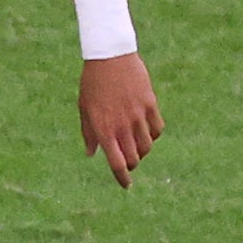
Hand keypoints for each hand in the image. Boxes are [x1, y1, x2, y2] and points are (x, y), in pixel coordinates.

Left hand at [79, 53, 163, 187]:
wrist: (109, 57)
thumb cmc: (92, 83)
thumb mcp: (84, 108)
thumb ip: (89, 133)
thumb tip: (91, 154)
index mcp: (104, 129)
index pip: (116, 163)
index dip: (122, 177)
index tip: (126, 185)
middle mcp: (122, 125)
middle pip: (134, 158)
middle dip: (131, 164)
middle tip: (128, 163)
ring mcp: (138, 115)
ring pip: (147, 145)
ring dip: (142, 151)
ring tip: (136, 148)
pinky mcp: (150, 104)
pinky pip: (157, 129)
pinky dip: (153, 135)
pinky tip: (147, 133)